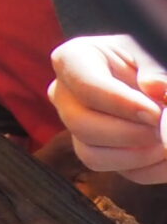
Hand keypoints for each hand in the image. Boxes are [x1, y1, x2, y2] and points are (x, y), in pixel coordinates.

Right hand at [50, 34, 166, 182]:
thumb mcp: (153, 52)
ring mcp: (80, 127)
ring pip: (93, 156)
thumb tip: (154, 86)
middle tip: (161, 127)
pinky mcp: (101, 153)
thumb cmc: (151, 60)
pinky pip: (120, 172)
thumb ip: (155, 67)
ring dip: (140, 155)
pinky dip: (153, 168)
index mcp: (74, 59)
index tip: (155, 112)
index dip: (121, 103)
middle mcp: (66, 95)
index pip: (85, 85)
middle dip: (129, 133)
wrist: (160, 83)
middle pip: (81, 125)